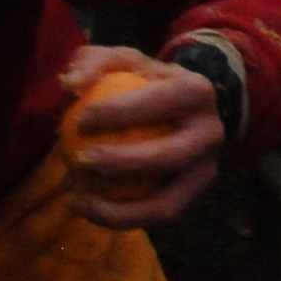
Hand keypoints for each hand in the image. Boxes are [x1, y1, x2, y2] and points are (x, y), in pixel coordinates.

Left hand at [59, 43, 223, 227]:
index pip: (161, 102)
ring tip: (74, 198)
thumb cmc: (143, 83)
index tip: (79, 119)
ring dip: (116, 209)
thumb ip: (92, 63)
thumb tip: (69, 84)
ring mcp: (206, 172)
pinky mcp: (192, 198)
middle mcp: (211, 134)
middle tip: (79, 159)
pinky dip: (116, 219)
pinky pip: (153, 217)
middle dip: (123, 163)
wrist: (184, 111)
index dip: (120, 112)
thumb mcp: (122, 62)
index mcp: (198, 93)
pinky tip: (81, 207)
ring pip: (165, 203)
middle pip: (170, 156)